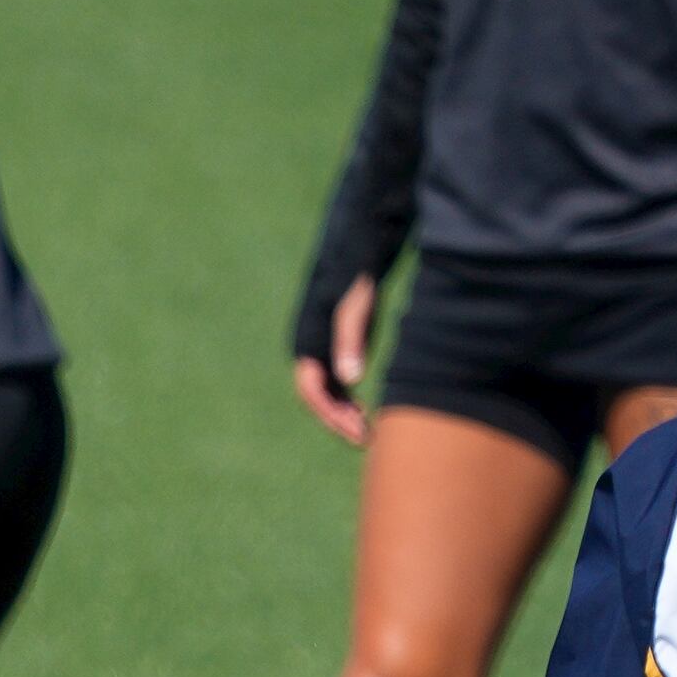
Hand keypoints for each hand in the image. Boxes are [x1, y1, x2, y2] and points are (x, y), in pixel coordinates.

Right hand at [292, 275, 376, 447]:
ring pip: (327, 390)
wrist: (360, 238)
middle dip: (339, 419)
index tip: (358, 432)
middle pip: (318, 395)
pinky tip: (367, 408)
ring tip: (369, 429)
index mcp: (307, 341)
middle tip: (367, 438)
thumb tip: (351, 382)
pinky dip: (349, 397)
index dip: (333, 415)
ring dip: (344, 411)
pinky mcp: (337, 340)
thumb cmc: (358, 269)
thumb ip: (352, 341)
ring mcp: (322, 345)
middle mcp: (310, 346)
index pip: (312, 391)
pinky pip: (336, 379)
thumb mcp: (358, 304)